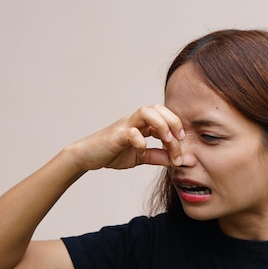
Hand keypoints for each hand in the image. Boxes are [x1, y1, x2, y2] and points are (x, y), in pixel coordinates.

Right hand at [67, 104, 185, 170]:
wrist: (86, 157)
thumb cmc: (112, 153)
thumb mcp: (140, 157)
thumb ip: (157, 156)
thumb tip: (177, 160)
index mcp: (141, 124)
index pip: (164, 117)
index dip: (176, 126)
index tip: (182, 143)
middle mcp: (134, 121)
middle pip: (157, 108)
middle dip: (173, 121)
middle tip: (179, 138)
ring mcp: (124, 126)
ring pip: (145, 112)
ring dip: (161, 125)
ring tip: (167, 140)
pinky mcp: (115, 136)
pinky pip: (130, 132)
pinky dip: (140, 140)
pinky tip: (143, 150)